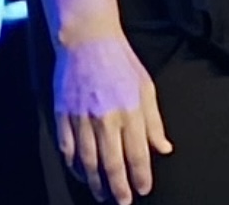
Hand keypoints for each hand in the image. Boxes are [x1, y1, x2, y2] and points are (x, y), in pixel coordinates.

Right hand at [54, 34, 172, 203]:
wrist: (89, 41)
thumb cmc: (122, 62)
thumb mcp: (146, 86)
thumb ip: (154, 121)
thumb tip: (164, 148)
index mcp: (130, 109)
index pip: (138, 153)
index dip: (141, 176)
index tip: (143, 190)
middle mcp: (106, 118)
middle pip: (112, 163)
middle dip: (119, 188)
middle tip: (123, 202)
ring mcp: (82, 118)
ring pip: (88, 161)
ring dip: (96, 182)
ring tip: (103, 194)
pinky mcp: (64, 116)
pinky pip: (68, 150)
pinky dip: (74, 166)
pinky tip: (82, 173)